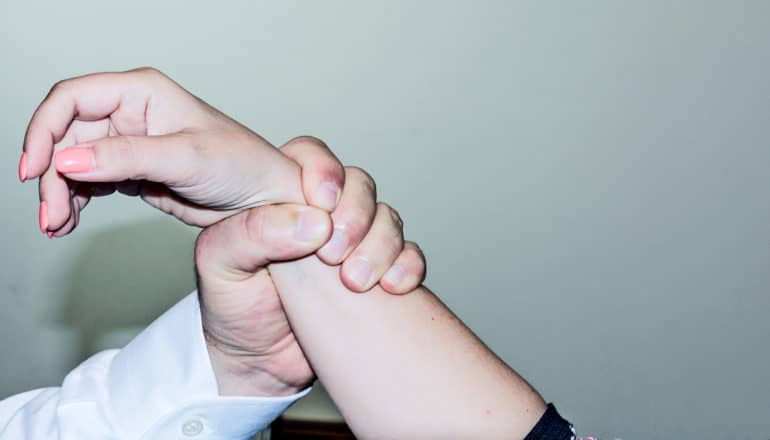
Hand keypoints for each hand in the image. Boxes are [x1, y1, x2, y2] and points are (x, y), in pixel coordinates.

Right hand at [20, 67, 329, 233]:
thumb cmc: (242, 165)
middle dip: (51, 173)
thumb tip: (68, 160)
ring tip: (57, 224)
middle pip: (66, 135)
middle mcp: (131, 113)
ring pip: (73, 162)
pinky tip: (68, 223)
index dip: (44, 130)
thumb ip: (126, 157)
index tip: (35, 169)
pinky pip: (89, 183)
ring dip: (59, 192)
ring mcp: (130, 144)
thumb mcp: (185, 158)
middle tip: (50, 213)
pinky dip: (74, 202)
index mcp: (143, 92)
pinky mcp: (132, 172)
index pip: (73, 98)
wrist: (264, 201)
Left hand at [196, 144, 425, 395]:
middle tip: (333, 255)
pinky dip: (408, 265)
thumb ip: (252, 234)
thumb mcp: (221, 267)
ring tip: (355, 282)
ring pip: (387, 218)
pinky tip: (393, 287)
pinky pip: (409, 255)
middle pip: (359, 185)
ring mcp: (353, 242)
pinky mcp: (377, 272)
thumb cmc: (232, 308)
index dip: (324, 172)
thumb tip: (312, 222)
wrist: (258, 365)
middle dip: (356, 215)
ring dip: (381, 245)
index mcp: (279, 196)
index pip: (311, 157)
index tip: (322, 205)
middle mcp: (320, 213)